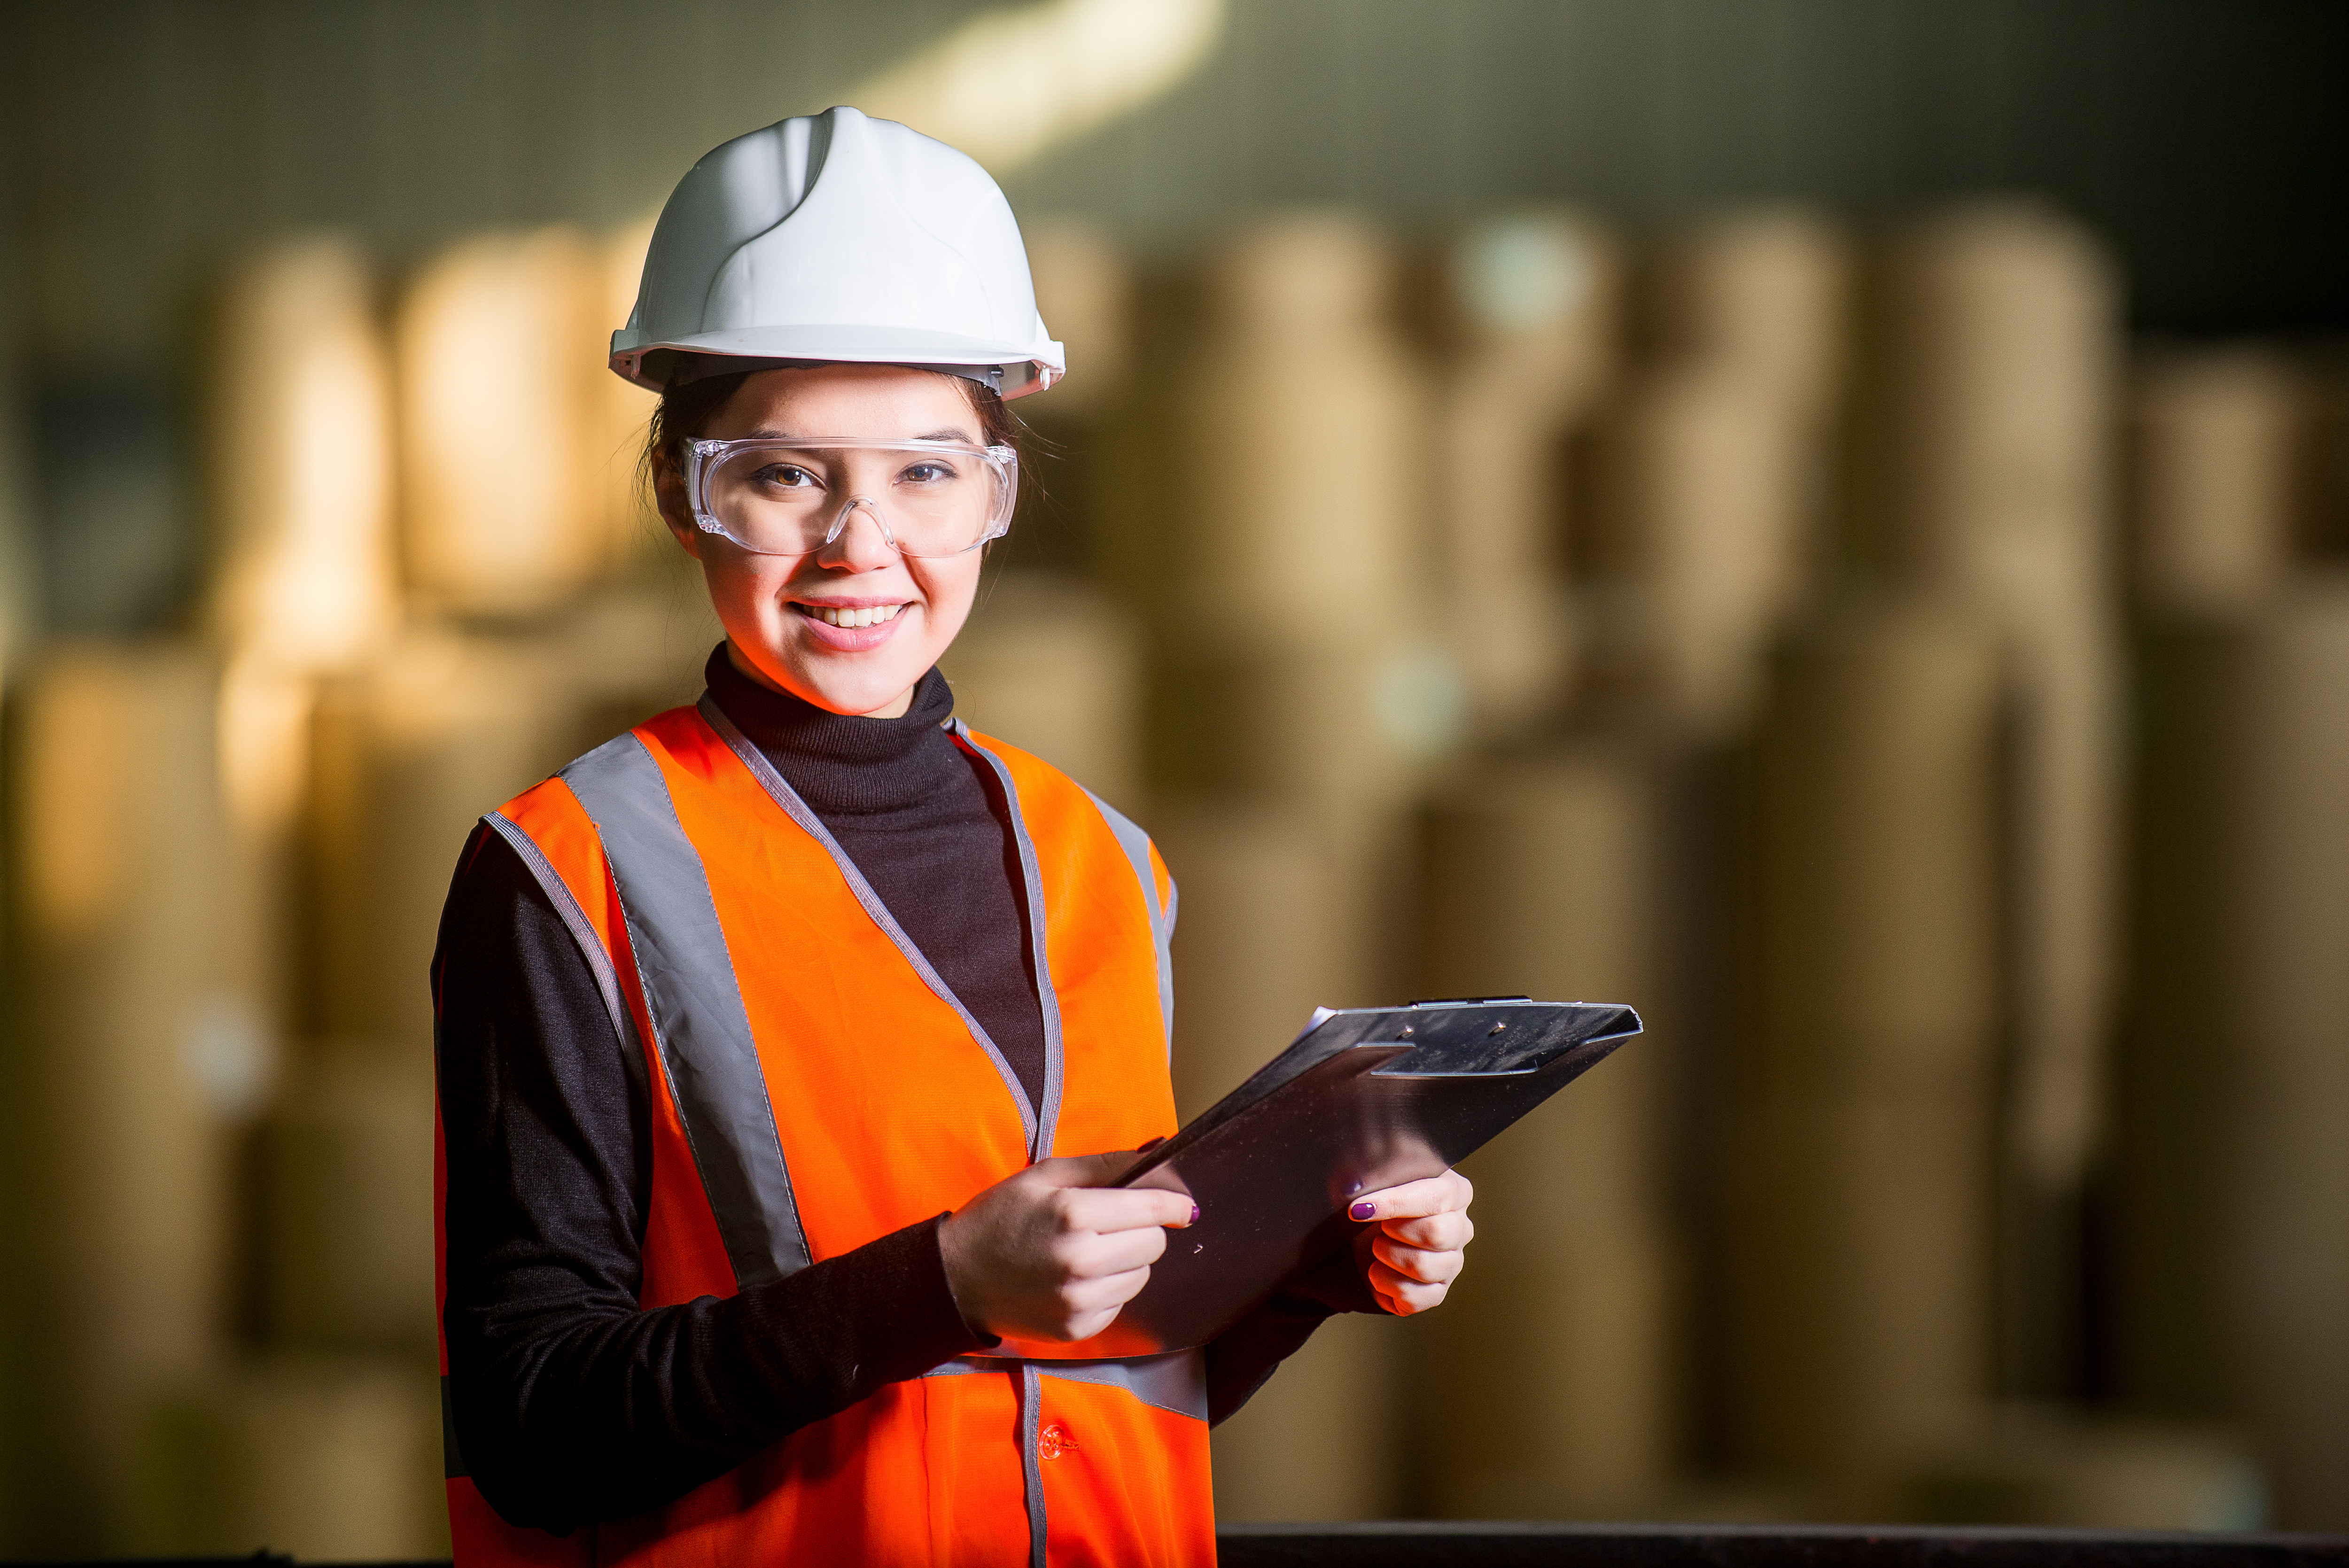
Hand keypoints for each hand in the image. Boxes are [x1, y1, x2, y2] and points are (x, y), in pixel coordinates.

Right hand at [939, 1152, 1195, 1341]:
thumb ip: (1104, 1166)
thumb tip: (1157, 1160)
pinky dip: (1109, 1288)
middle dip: (1143, 1229)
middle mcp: (1081, 1261)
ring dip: (1128, 1260)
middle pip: (1154, 1244)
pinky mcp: (1078, 1329)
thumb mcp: (1047, 1175)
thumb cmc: (1001, 1217)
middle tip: (1113, 1223)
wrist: (957, 1277)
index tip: (1185, 1206)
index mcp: (1074, 1214)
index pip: (1152, 1210)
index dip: (1174, 1205)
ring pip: (1142, 1276)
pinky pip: (1120, 1303)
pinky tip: (1078, 1277)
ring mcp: (1080, 1301)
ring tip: (1091, 1251)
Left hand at [1348, 1169, 1473, 1315]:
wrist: (1366, 1236)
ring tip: (1376, 1247)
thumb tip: (1354, 1182)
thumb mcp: (1376, 1177)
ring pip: (1424, 1266)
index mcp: (1454, 1192)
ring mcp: (1452, 1262)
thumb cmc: (1378, 1200)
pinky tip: (1377, 1271)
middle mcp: (1460, 1228)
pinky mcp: (1436, 1292)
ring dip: (1387, 1257)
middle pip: (1436, 1233)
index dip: (1394, 1203)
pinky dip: (1386, 1285)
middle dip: (1393, 1231)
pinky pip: (1415, 1297)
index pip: (1434, 1197)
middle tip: (1376, 1227)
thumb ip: (1375, 1171)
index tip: (1358, 1207)